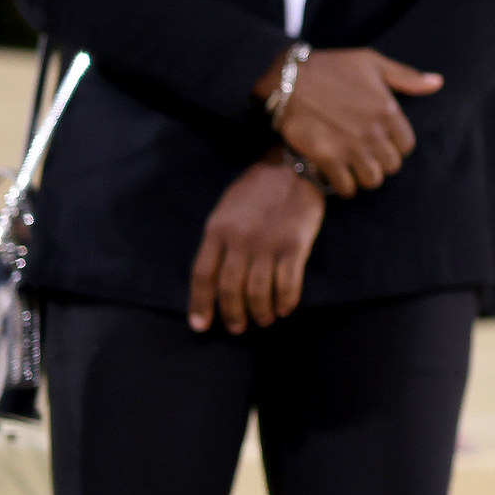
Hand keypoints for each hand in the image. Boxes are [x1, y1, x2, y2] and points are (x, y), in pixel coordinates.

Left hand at [189, 160, 323, 333]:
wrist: (294, 166)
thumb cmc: (259, 188)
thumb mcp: (227, 209)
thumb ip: (220, 239)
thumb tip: (215, 275)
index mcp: (217, 230)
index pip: (202, 275)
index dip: (200, 303)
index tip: (201, 325)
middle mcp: (239, 239)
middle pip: (229, 288)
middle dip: (232, 313)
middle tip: (238, 327)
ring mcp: (267, 243)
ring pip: (257, 291)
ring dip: (259, 312)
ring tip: (263, 320)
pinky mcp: (294, 244)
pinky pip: (288, 282)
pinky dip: (286, 300)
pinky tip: (286, 308)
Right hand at [268, 47, 440, 196]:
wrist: (288, 78)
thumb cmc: (331, 67)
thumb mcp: (372, 63)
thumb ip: (406, 77)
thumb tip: (437, 83)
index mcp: (388, 110)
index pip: (406, 146)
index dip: (396, 147)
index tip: (383, 143)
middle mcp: (373, 132)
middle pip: (391, 166)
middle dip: (381, 163)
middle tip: (367, 157)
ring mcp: (350, 146)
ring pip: (372, 180)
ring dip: (364, 177)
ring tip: (354, 168)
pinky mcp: (326, 157)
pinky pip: (345, 187)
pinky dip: (344, 186)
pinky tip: (338, 176)